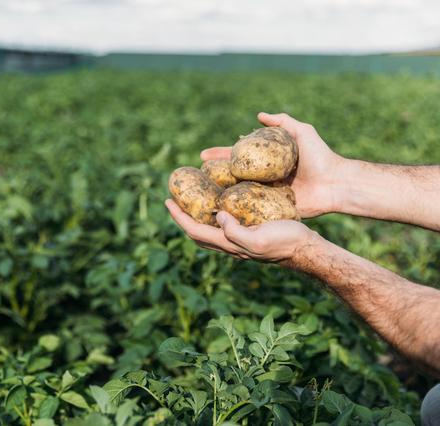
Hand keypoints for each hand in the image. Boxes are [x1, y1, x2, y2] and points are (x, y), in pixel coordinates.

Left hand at [165, 199, 317, 264]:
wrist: (306, 248)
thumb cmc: (286, 241)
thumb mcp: (258, 239)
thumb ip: (235, 232)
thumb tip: (217, 216)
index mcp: (229, 244)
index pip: (195, 231)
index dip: (179, 217)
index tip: (168, 201)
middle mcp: (230, 244)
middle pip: (196, 233)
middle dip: (182, 217)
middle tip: (174, 200)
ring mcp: (239, 241)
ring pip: (208, 231)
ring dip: (196, 217)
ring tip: (191, 201)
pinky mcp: (249, 234)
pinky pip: (223, 225)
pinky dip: (213, 214)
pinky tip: (220, 202)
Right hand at [201, 112, 343, 217]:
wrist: (335, 183)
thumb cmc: (320, 157)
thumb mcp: (302, 133)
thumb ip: (283, 123)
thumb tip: (259, 115)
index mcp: (267, 162)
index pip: (238, 157)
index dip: (220, 156)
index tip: (203, 156)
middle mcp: (263, 178)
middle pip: (232, 176)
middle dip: (213, 175)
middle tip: (195, 176)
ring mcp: (266, 195)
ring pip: (238, 194)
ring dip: (220, 194)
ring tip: (200, 195)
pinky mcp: (272, 210)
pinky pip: (251, 210)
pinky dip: (236, 211)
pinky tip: (218, 212)